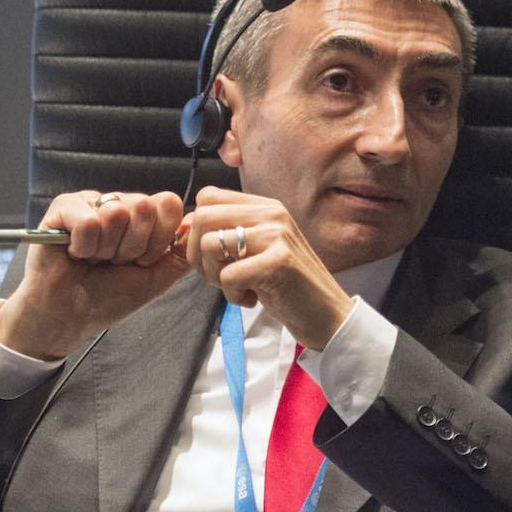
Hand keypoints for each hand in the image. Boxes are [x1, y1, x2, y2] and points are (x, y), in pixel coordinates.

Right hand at [0, 190, 187, 358]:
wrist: (69, 318)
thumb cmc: (107, 299)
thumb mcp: (154, 278)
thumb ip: (179, 253)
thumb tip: (196, 222)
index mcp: (140, 217)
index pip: (168, 205)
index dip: (157, 240)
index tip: (140, 261)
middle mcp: (118, 204)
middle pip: (144, 208)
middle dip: (132, 247)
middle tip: (112, 262)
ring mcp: (91, 203)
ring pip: (116, 214)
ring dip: (106, 249)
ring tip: (92, 260)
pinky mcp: (63, 208)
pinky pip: (88, 220)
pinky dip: (84, 246)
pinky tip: (74, 254)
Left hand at [183, 186, 353, 349]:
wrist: (328, 315)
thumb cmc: (286, 286)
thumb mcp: (258, 250)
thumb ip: (228, 233)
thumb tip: (184, 227)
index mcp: (265, 207)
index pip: (207, 196)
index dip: (196, 229)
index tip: (211, 256)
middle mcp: (271, 213)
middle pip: (202, 216)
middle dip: (198, 254)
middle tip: (219, 276)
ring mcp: (277, 236)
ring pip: (210, 245)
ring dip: (214, 275)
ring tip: (237, 287)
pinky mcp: (279, 263)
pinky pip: (227, 276)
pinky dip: (232, 295)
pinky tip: (251, 299)